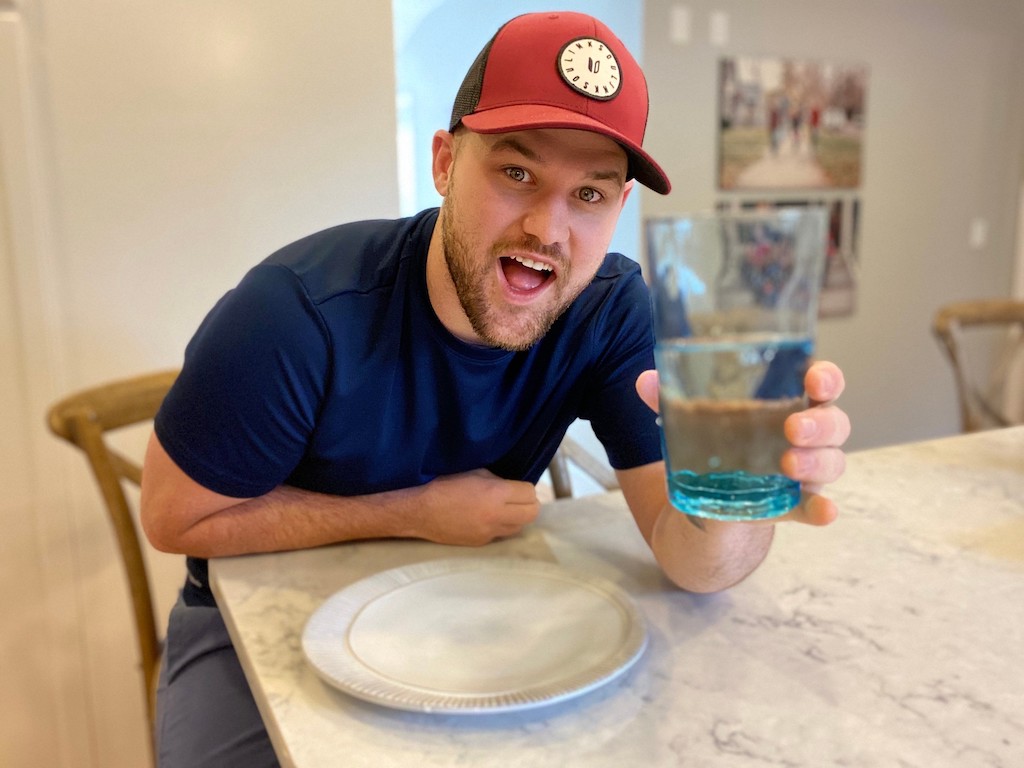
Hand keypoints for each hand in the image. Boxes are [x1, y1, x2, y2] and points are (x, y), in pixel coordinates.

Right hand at [411, 469, 539, 545]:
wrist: (420, 512)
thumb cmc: (444, 485)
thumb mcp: (474, 473)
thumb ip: (497, 480)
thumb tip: (512, 486)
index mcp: (496, 493)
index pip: (530, 493)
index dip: (525, 488)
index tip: (517, 486)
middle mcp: (497, 515)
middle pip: (532, 513)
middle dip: (528, 503)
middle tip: (517, 498)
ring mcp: (490, 532)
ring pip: (520, 527)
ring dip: (517, 517)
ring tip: (504, 508)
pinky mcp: (481, 543)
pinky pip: (501, 534)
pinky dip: (500, 526)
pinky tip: (487, 518)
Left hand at [634, 361, 849, 526]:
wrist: (710, 496)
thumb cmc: (717, 439)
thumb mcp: (695, 419)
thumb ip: (673, 399)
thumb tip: (645, 381)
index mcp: (789, 400)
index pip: (822, 382)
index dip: (826, 378)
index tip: (814, 379)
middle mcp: (807, 434)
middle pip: (834, 423)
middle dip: (820, 424)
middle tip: (792, 428)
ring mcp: (806, 471)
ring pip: (832, 462)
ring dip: (817, 462)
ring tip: (788, 465)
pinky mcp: (796, 505)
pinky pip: (816, 507)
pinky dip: (821, 510)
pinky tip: (823, 512)